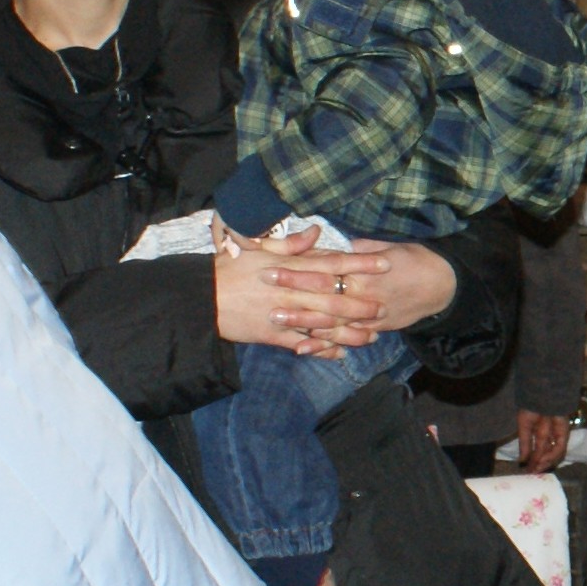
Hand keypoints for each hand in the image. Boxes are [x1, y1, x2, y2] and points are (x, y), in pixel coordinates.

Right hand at [215, 228, 380, 352]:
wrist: (201, 298)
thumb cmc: (229, 268)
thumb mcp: (257, 248)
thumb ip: (291, 243)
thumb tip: (316, 231)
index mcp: (290, 268)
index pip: (332, 264)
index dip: (360, 265)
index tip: (384, 264)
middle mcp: (291, 291)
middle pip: (334, 297)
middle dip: (362, 302)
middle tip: (385, 305)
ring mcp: (283, 315)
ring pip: (323, 324)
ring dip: (348, 330)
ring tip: (371, 335)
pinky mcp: (272, 335)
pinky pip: (302, 344)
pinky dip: (321, 349)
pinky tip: (339, 354)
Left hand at [279, 239, 456, 337]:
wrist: (444, 285)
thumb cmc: (415, 259)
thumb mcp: (387, 245)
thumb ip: (359, 248)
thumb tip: (335, 245)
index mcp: (364, 269)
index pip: (325, 269)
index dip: (298, 270)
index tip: (273, 267)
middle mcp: (364, 293)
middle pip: (323, 296)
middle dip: (292, 295)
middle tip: (265, 295)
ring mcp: (369, 314)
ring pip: (331, 320)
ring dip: (302, 322)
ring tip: (275, 320)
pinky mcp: (375, 328)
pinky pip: (345, 338)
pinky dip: (324, 345)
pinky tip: (303, 349)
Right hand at [516, 410, 570, 472]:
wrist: (540, 396)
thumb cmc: (530, 407)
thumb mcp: (524, 427)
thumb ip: (525, 444)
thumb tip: (522, 461)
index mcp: (538, 431)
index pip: (537, 450)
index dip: (532, 460)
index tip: (527, 470)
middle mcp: (549, 433)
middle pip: (546, 453)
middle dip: (539, 464)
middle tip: (532, 473)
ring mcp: (557, 433)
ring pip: (554, 453)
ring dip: (546, 462)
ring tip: (537, 468)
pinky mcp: (564, 432)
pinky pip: (560, 447)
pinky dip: (552, 455)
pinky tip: (544, 460)